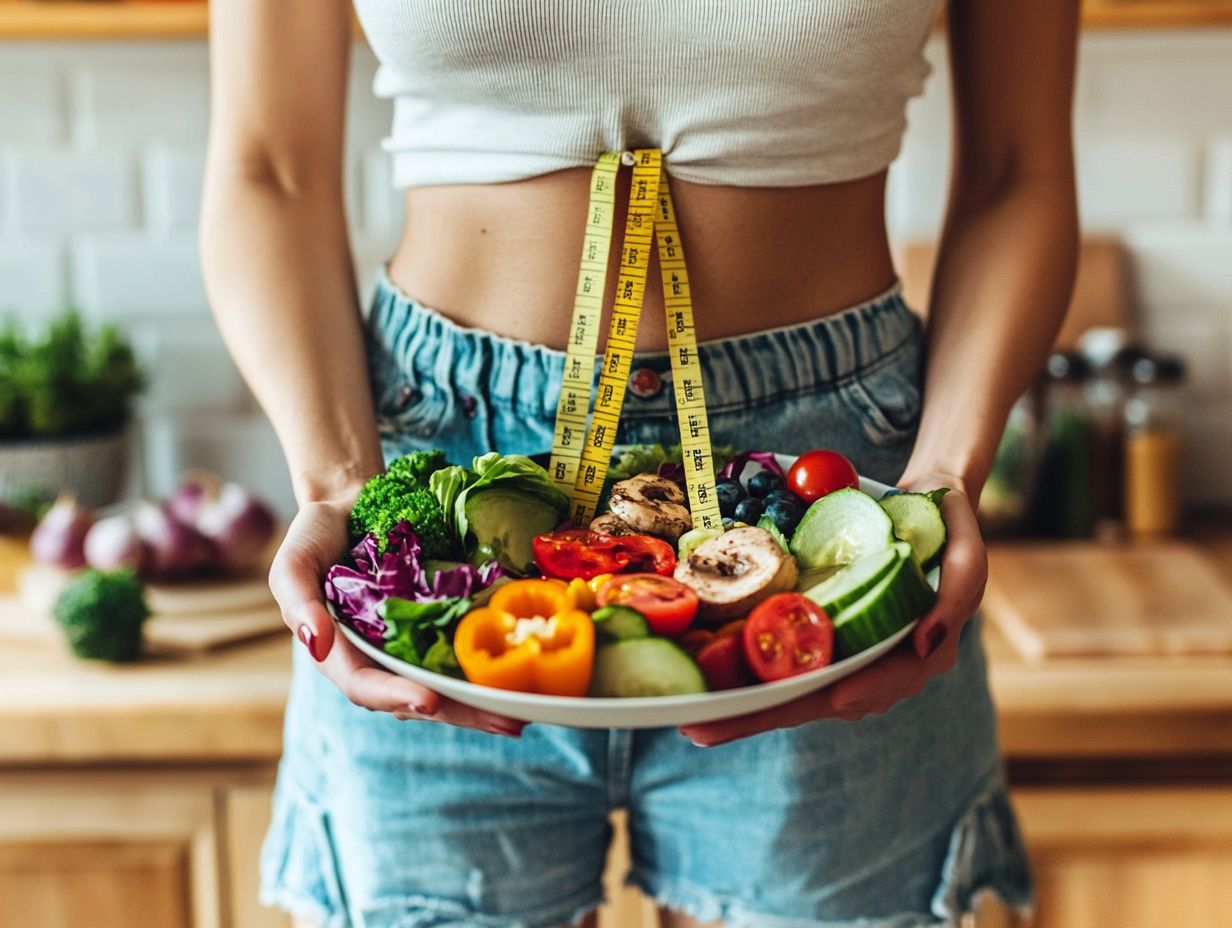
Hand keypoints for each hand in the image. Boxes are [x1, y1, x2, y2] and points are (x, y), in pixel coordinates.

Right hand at [268, 497, 527, 736]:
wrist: (352, 505)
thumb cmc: (317, 537)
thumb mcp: (294, 562)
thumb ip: (297, 601)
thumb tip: (313, 643)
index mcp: (340, 654)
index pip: (366, 686)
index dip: (396, 696)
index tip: (427, 701)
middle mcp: (379, 659)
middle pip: (418, 698)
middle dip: (460, 713)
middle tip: (505, 722)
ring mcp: (409, 646)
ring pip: (445, 685)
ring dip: (482, 703)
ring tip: (523, 713)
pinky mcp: (436, 626)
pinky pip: (460, 654)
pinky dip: (487, 668)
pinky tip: (523, 678)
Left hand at [679, 478, 986, 746]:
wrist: (927, 512)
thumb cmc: (952, 532)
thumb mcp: (968, 559)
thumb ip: (955, 602)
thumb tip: (924, 645)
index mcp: (915, 658)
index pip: (871, 685)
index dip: (838, 696)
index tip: (817, 703)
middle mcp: (877, 670)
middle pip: (813, 700)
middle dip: (757, 718)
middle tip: (700, 730)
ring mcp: (848, 659)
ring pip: (794, 691)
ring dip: (744, 708)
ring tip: (693, 721)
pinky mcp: (824, 641)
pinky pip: (785, 665)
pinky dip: (748, 678)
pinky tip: (708, 688)